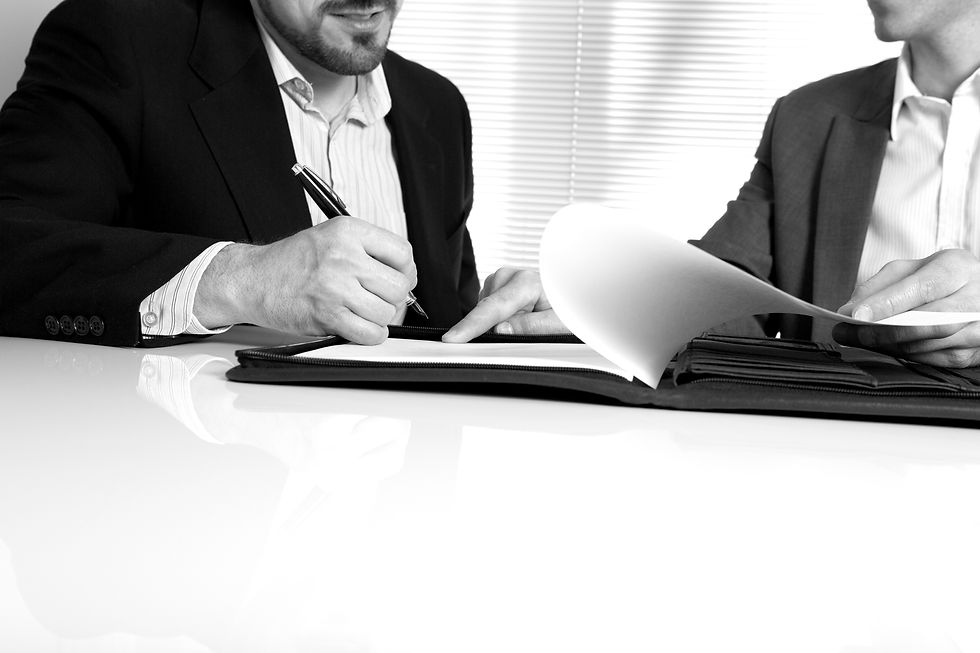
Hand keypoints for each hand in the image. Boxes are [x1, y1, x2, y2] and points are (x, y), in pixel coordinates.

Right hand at [195, 216, 415, 343]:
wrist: (251, 279)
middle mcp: (343, 256)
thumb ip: (367, 250)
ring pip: (387, 312)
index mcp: (347, 231)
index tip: (399, 278)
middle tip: (380, 299)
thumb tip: (405, 276)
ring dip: (380, 318)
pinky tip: (358, 325)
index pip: (402, 253)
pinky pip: (370, 334)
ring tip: (363, 311)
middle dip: (394, 298)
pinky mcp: (327, 315)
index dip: (406, 271)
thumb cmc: (291, 261)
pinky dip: (370, 335)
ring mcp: (335, 287)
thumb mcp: (330, 236)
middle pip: (398, 286)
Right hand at [442, 267, 568, 342]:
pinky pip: (488, 309)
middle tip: (528, 327)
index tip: (452, 338)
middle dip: (497, 328)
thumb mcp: (559, 323)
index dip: (471, 326)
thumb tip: (500, 330)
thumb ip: (531, 327)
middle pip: (486, 312)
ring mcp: (500, 279)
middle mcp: (509, 276)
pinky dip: (498, 317)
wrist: (571, 291)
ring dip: (499, 322)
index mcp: (525, 282)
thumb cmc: (567, 307)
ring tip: (527, 318)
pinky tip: (518, 314)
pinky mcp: (496, 286)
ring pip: (485, 312)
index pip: (492, 309)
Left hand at [832, 249, 979, 366]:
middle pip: (928, 321)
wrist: (978, 292)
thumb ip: (879, 286)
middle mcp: (975, 297)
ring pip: (931, 345)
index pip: (922, 287)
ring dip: (890, 347)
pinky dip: (907, 356)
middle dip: (883, 331)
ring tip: (861, 341)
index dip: (887, 304)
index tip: (856, 315)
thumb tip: (849, 310)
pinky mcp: (978, 352)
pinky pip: (937, 360)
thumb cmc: (941, 279)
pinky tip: (888, 349)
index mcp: (957, 268)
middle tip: (852, 334)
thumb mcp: (911, 270)